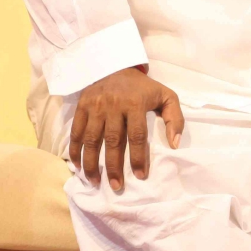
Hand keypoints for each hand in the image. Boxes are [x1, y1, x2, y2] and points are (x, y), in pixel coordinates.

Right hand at [68, 66, 185, 191]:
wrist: (114, 64)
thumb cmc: (142, 87)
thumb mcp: (165, 95)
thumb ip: (174, 118)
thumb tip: (174, 144)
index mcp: (135, 103)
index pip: (137, 135)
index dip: (138, 157)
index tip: (140, 176)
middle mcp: (113, 105)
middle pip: (112, 141)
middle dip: (114, 166)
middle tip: (116, 187)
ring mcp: (95, 106)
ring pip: (91, 139)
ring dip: (91, 163)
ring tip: (95, 181)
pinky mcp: (82, 106)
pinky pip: (76, 131)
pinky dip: (75, 150)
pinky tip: (77, 166)